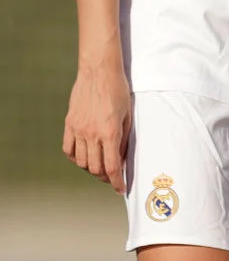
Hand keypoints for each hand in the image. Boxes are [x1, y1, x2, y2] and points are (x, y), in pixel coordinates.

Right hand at [62, 62, 131, 193]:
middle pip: (95, 168)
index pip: (112, 167)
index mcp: (110, 133)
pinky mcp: (69, 124)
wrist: (99, 71)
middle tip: (112, 178)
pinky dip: (75, 158)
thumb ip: (125, 138)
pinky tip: (83, 157)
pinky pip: (68, 149)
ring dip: (90, 168)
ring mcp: (78, 129)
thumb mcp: (129, 115)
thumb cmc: (119, 91)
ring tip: (99, 167)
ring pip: (81, 161)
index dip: (116, 181)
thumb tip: (122, 158)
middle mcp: (92, 134)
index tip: (121, 189)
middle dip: (105, 177)